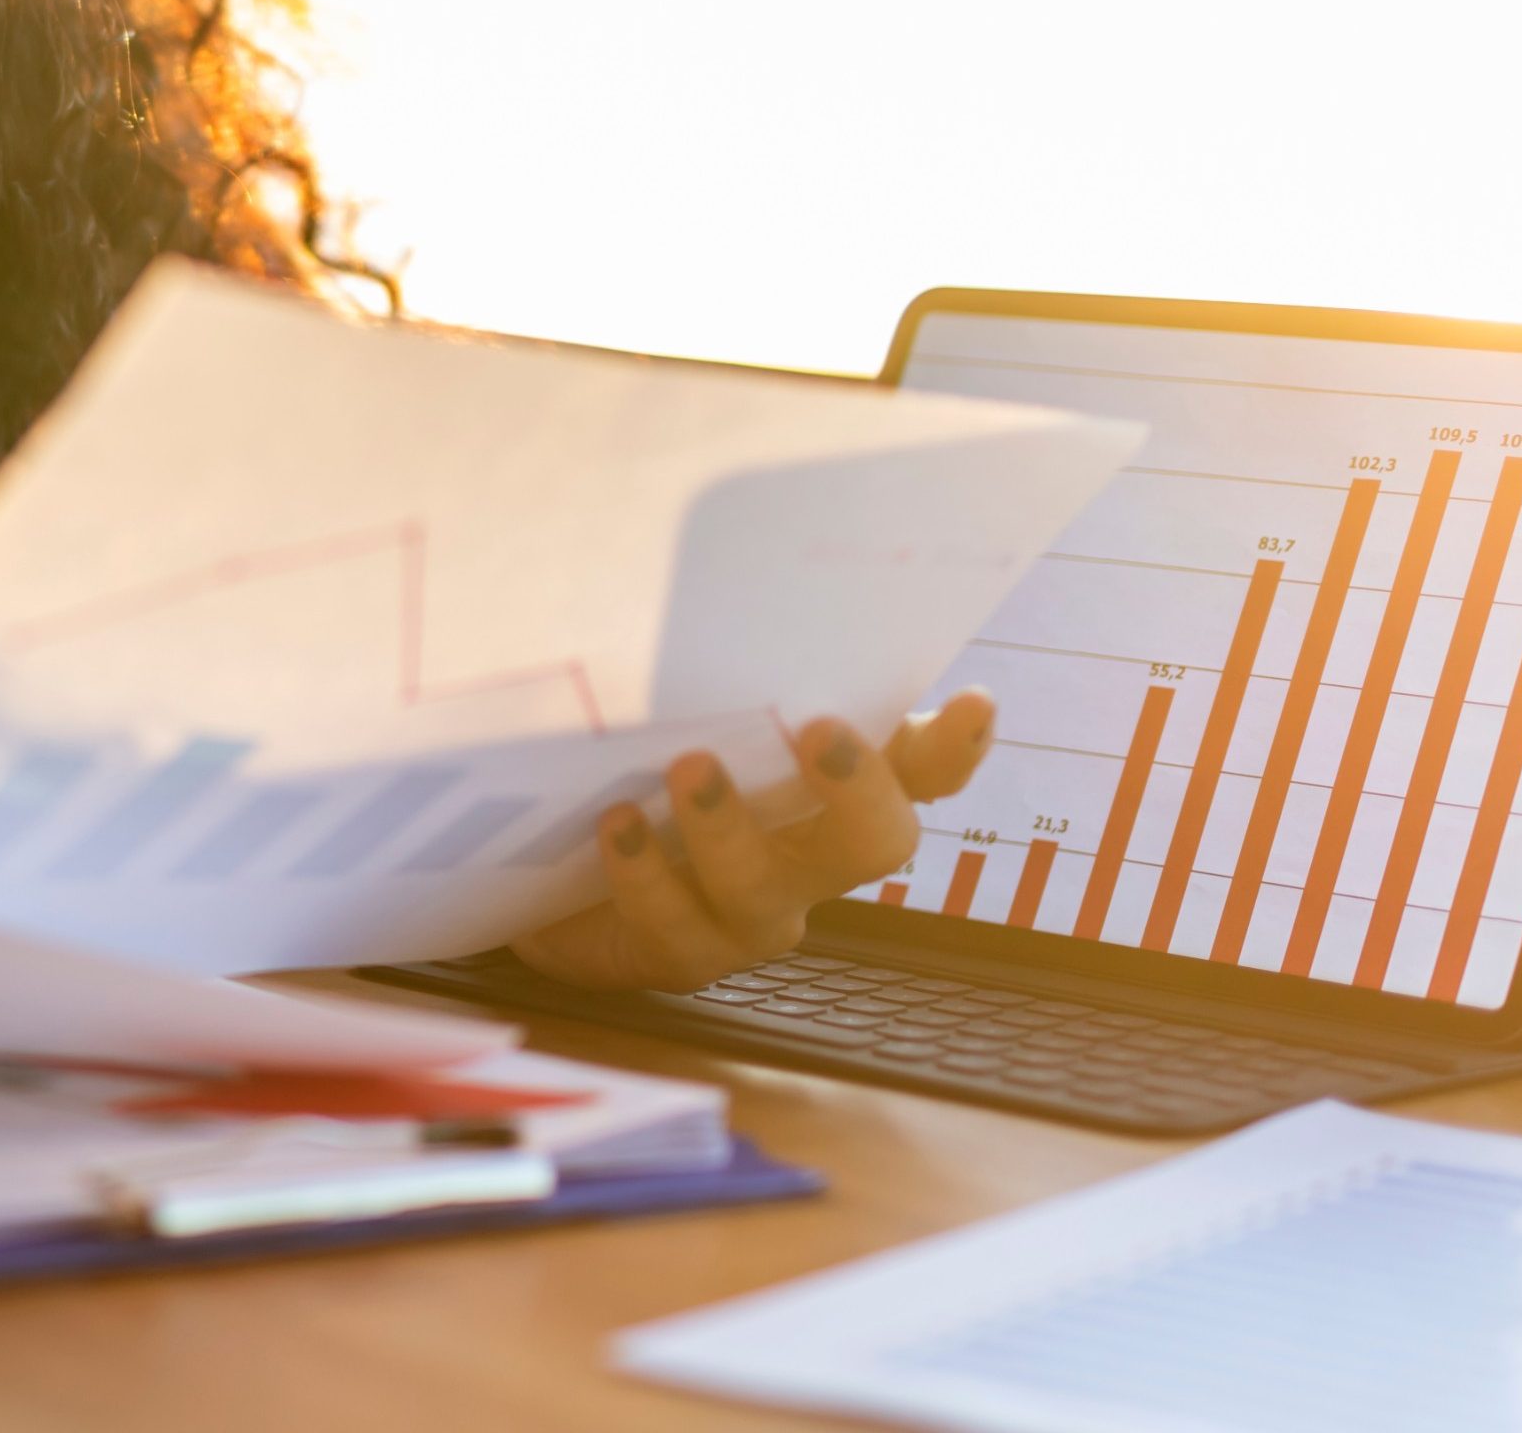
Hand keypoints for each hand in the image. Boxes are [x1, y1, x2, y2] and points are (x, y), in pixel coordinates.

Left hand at [510, 692, 996, 993]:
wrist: (546, 854)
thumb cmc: (637, 755)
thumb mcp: (680, 699)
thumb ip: (723, 658)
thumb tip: (733, 567)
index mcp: (828, 788)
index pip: (919, 771)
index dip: (955, 748)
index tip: (975, 701)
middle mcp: (808, 857)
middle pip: (876, 842)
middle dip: (857, 790)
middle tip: (816, 728)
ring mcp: (748, 915)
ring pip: (766, 890)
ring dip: (728, 828)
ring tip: (687, 767)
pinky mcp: (676, 954)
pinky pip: (675, 927)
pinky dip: (645, 874)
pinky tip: (615, 825)